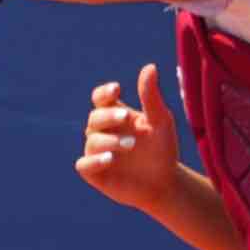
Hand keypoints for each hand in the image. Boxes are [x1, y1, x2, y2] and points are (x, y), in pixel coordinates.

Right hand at [74, 65, 181, 211]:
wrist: (165, 183)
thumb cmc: (162, 148)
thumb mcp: (160, 121)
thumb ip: (151, 97)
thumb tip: (150, 66)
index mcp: (115, 115)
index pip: (101, 98)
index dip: (104, 92)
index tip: (116, 89)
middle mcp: (103, 132)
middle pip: (95, 117)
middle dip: (109, 116)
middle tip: (126, 117)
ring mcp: (96, 152)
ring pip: (92, 140)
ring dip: (109, 140)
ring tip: (130, 144)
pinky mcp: (95, 173)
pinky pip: (84, 164)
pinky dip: (94, 161)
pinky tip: (109, 159)